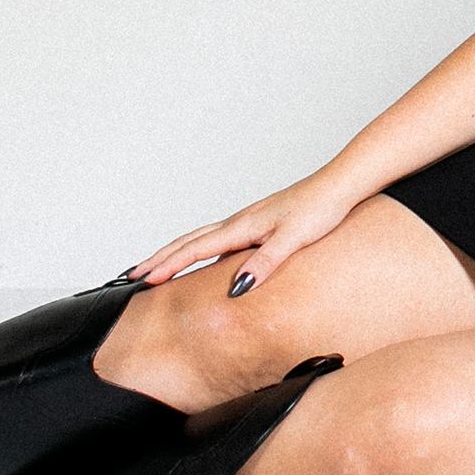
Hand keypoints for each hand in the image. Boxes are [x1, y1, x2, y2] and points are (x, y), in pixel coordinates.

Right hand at [124, 171, 357, 297]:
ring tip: (158, 267)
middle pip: (189, 241)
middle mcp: (240, 222)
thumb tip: (235, 289)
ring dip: (176, 252)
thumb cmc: (320, 208)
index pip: (195, 249)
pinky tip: (204, 260)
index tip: (143, 281)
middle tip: (134, 275)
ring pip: (201, 238)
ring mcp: (248, 221)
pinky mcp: (259, 223)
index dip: (168, 266)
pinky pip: (218, 239)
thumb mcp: (293, 240)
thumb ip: (264, 263)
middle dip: (161, 259)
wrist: (340, 185)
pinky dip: (199, 249)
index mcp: (242, 226)